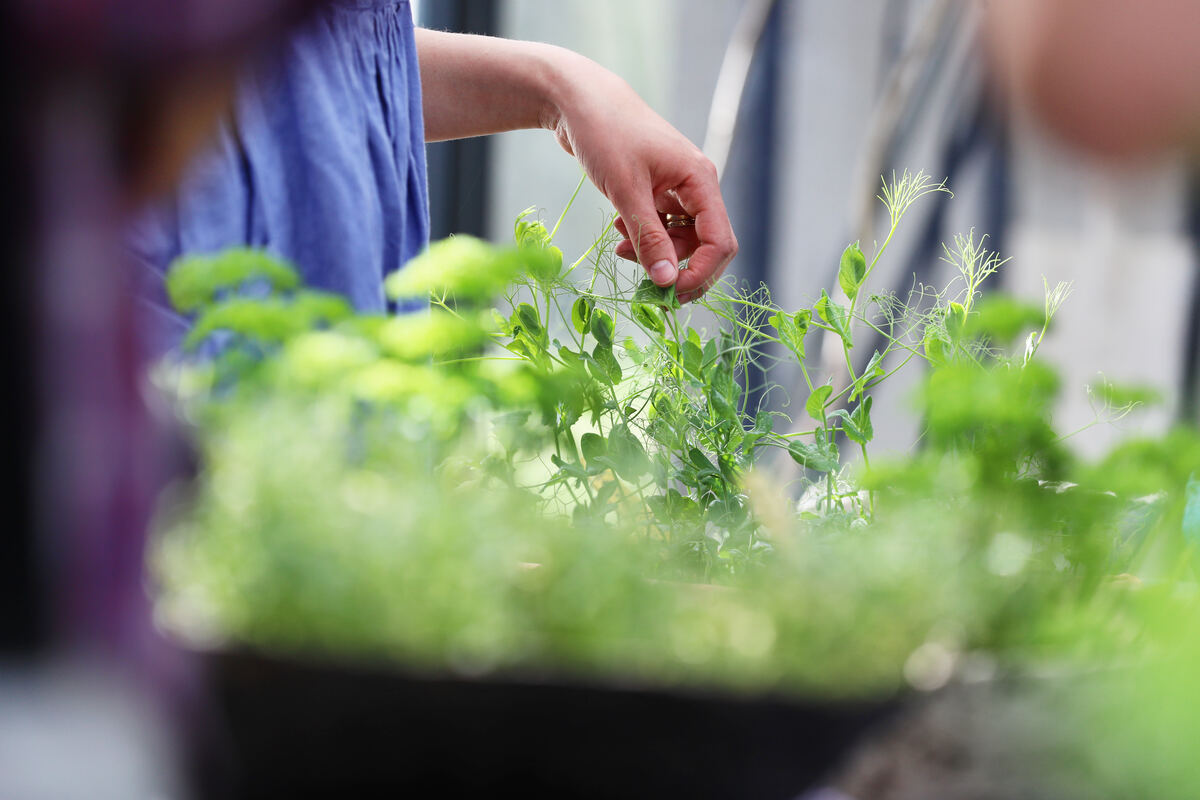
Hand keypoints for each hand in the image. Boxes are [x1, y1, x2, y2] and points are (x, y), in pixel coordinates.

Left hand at [415, 30, 736, 300]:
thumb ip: (649, 238)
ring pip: (679, 239)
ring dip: (654, 252)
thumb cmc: (605, 135)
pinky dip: (643, 237)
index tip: (671, 294)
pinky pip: (661, 226)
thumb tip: (666, 281)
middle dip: (676, 266)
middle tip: (646, 285)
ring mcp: (676, 188)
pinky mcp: (656, 190)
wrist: (577, 99)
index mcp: (700, 180)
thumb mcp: (626, 192)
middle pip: (704, 246)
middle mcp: (695, 185)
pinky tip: (619, 231)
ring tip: (620, 245)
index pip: (720, 242)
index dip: (701, 274)